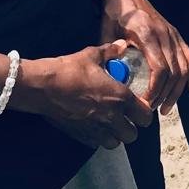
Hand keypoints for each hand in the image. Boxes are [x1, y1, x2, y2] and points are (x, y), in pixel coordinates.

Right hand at [16, 42, 153, 148]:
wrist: (42, 86)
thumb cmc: (69, 69)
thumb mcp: (92, 55)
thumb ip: (110, 52)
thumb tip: (121, 45)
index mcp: (119, 97)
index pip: (144, 115)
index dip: (145, 112)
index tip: (140, 106)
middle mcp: (111, 117)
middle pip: (132, 135)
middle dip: (132, 127)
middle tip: (126, 116)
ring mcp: (95, 128)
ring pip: (115, 143)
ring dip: (116, 135)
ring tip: (111, 123)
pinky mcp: (80, 134)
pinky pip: (96, 143)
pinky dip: (99, 138)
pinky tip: (95, 125)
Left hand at [100, 0, 188, 113]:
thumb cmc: (115, 13)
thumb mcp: (107, 33)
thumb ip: (110, 55)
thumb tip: (110, 80)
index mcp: (147, 35)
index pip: (159, 69)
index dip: (155, 90)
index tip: (145, 104)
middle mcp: (164, 34)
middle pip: (174, 72)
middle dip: (165, 95)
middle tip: (154, 111)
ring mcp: (173, 34)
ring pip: (184, 67)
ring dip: (178, 91)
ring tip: (166, 107)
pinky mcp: (176, 35)